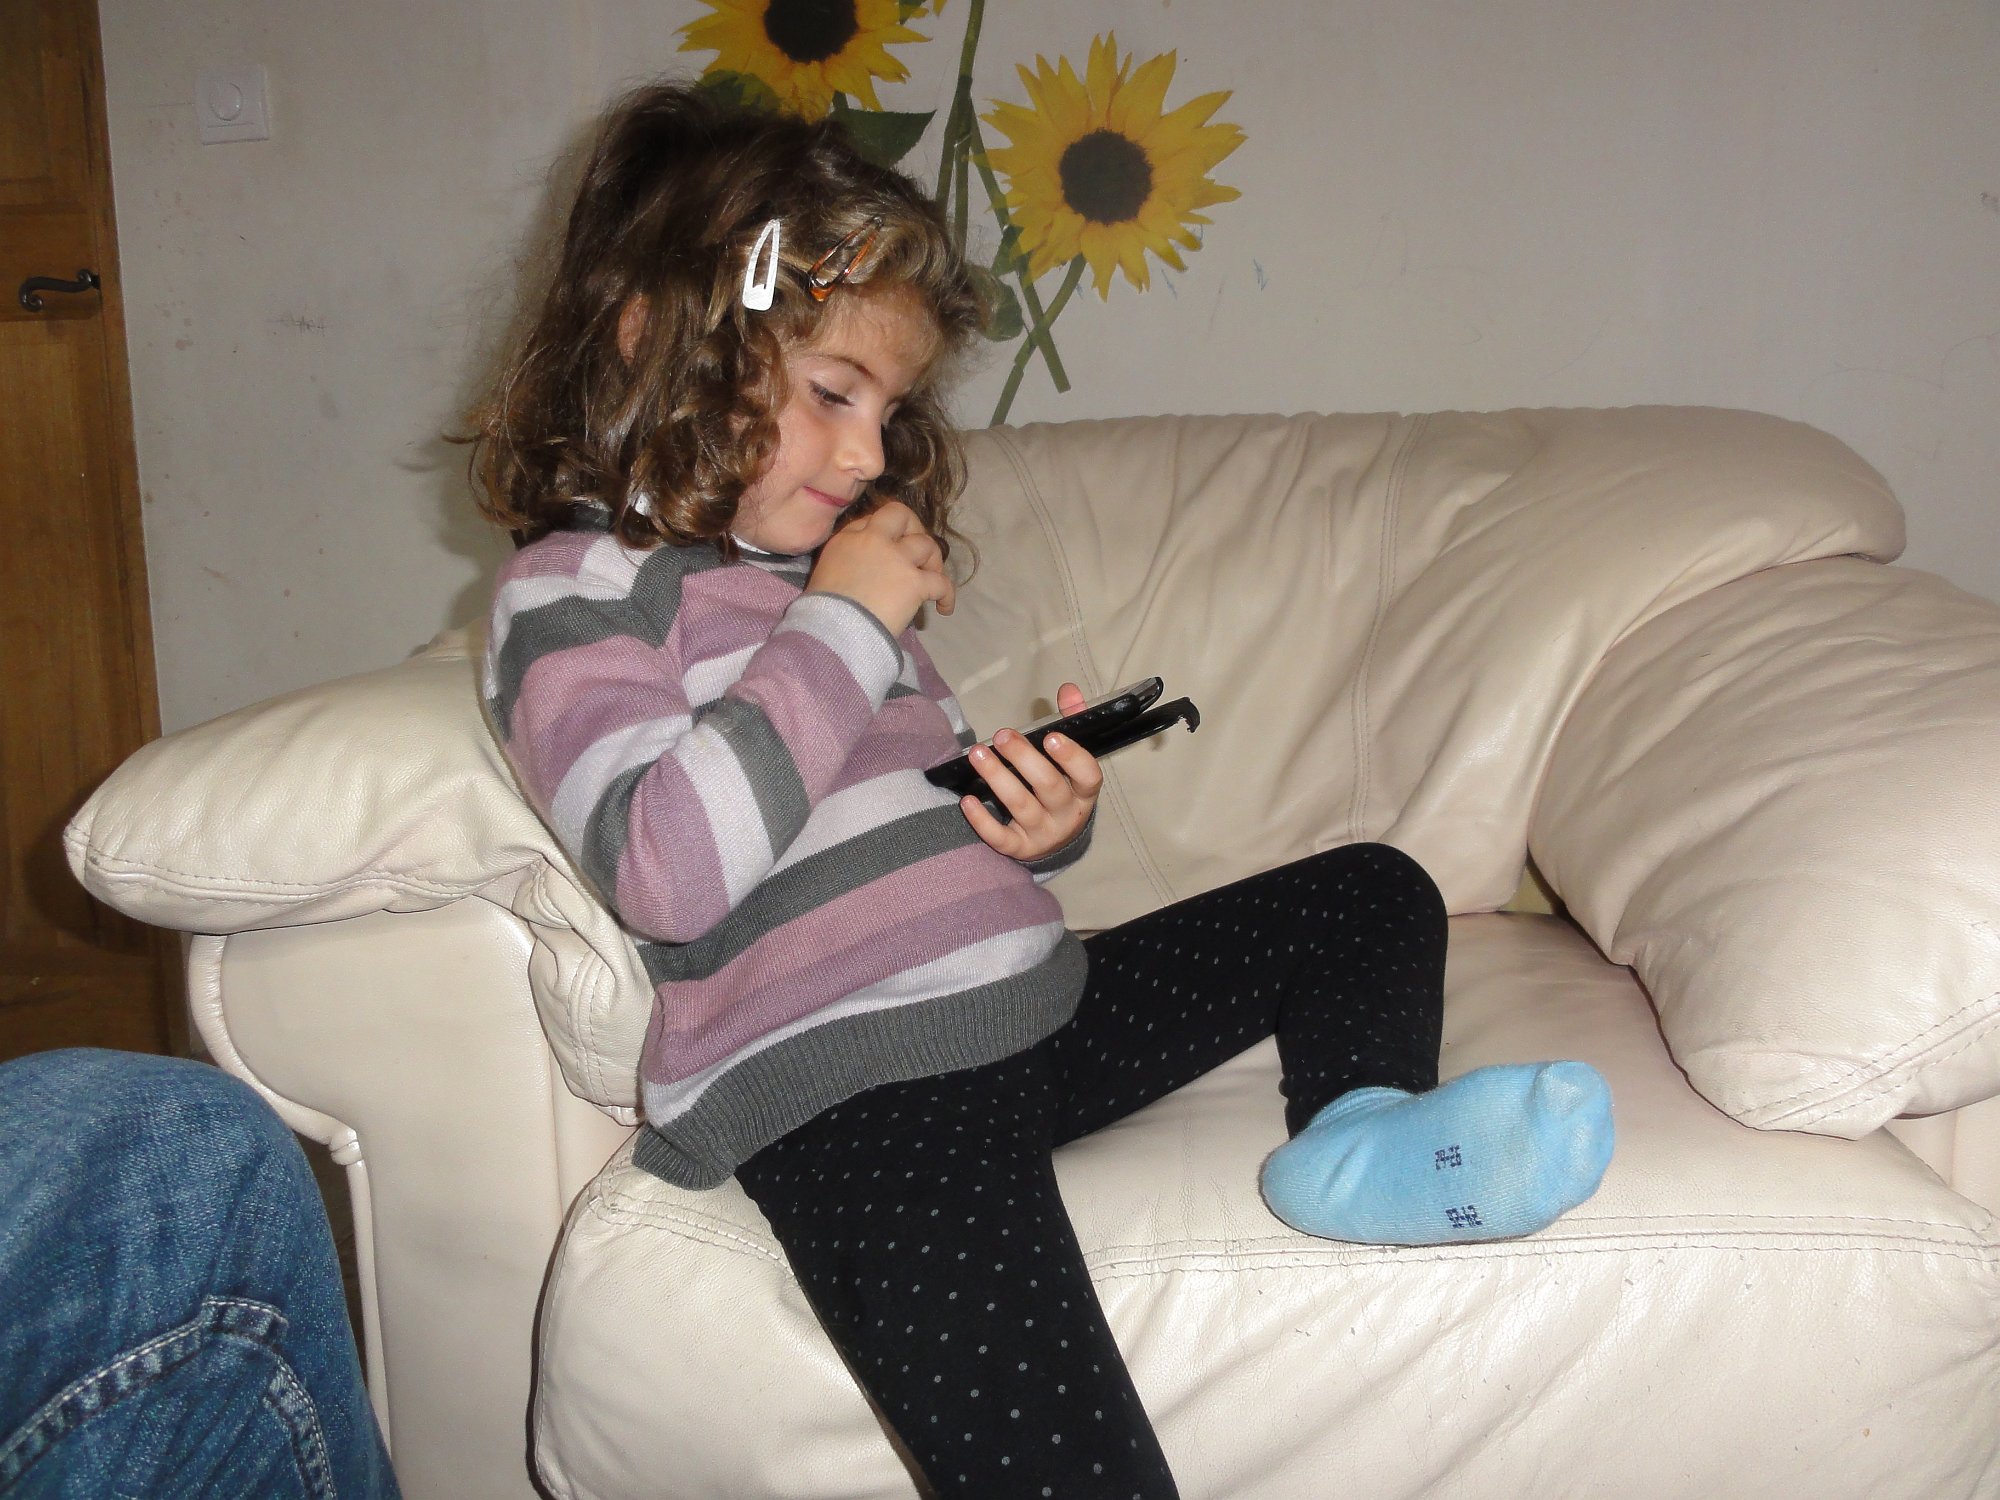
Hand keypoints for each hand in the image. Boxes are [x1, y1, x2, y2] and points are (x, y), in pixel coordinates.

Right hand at [806, 501, 954, 636]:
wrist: (834, 631)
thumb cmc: (822, 611)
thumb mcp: (823, 574)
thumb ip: (844, 562)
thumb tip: (864, 571)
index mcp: (846, 539)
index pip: (871, 520)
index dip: (884, 533)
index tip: (889, 549)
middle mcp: (873, 540)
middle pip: (900, 514)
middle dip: (913, 526)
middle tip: (916, 550)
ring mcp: (897, 559)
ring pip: (927, 544)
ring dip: (934, 560)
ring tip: (932, 579)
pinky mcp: (914, 582)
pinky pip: (942, 582)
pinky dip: (947, 595)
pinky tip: (944, 608)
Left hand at [960, 683, 1102, 860]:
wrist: (1057, 841)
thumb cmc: (1063, 788)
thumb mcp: (1071, 760)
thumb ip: (1071, 722)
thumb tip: (1067, 689)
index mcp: (1084, 792)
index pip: (1088, 775)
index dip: (1072, 757)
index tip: (1051, 736)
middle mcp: (1067, 815)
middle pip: (1049, 787)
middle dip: (1025, 759)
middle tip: (1002, 735)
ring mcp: (1043, 834)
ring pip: (1021, 807)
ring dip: (998, 778)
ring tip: (977, 754)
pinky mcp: (1020, 849)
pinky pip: (1001, 838)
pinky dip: (982, 821)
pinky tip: (966, 800)